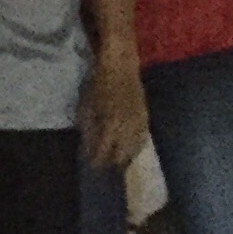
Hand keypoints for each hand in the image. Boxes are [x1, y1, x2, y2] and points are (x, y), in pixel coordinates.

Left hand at [80, 51, 148, 168]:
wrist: (121, 66)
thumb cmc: (99, 83)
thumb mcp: (86, 105)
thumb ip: (88, 128)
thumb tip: (86, 145)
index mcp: (111, 124)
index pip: (104, 150)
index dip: (97, 160)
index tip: (91, 165)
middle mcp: (127, 127)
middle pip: (121, 154)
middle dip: (111, 162)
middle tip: (103, 167)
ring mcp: (139, 122)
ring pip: (135, 148)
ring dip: (125, 157)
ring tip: (117, 164)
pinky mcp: (146, 117)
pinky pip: (143, 138)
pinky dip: (136, 147)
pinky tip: (132, 151)